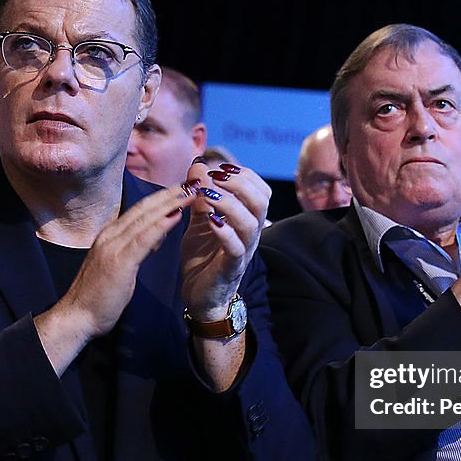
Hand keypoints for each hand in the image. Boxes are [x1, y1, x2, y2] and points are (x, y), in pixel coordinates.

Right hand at [63, 186, 194, 342]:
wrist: (77, 317)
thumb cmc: (99, 296)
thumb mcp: (120, 266)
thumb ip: (137, 249)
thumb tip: (156, 237)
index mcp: (109, 236)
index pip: (139, 210)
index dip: (161, 198)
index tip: (181, 189)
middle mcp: (110, 236)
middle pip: (144, 209)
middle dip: (169, 195)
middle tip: (191, 183)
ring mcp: (113, 247)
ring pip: (145, 219)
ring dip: (170, 204)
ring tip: (190, 193)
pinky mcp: (119, 262)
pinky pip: (144, 238)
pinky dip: (162, 224)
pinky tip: (176, 215)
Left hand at [180, 160, 269, 318]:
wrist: (200, 295)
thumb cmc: (203, 257)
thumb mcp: (200, 220)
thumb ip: (200, 194)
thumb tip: (199, 164)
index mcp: (247, 220)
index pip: (261, 190)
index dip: (244, 174)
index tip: (218, 167)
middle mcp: (251, 234)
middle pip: (261, 201)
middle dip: (238, 183)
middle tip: (214, 176)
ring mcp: (243, 251)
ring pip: (250, 222)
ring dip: (228, 203)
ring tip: (206, 194)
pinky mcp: (230, 268)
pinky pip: (236, 248)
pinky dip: (224, 231)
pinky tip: (210, 220)